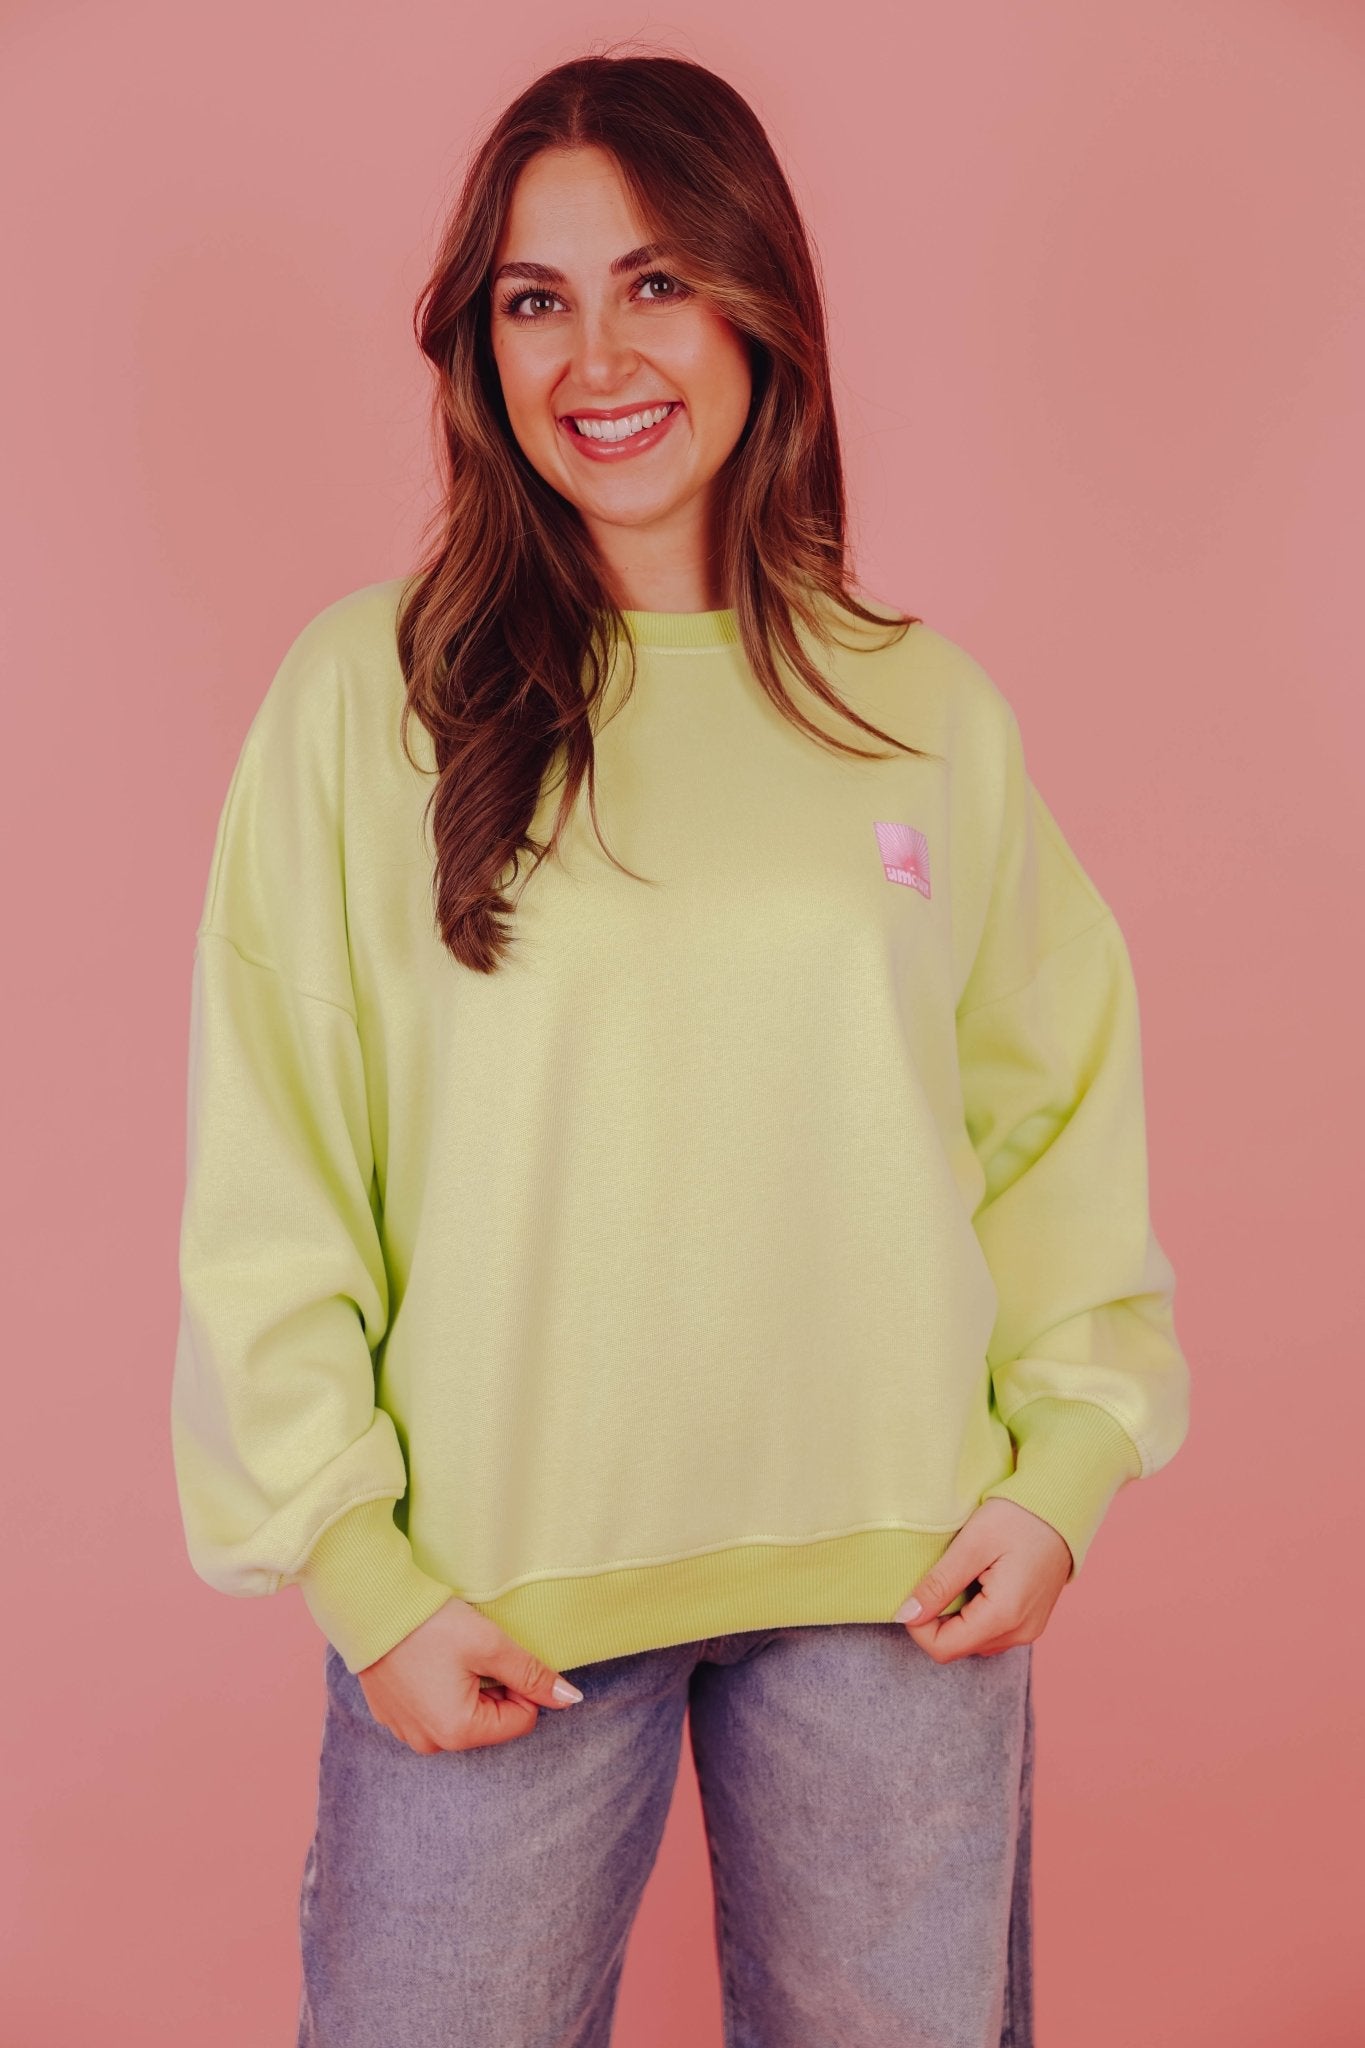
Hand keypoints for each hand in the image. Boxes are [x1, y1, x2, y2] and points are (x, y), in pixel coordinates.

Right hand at [356, 1596, 584, 1753]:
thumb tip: (571, 1699)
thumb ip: (532, 1675)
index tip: (497, 1657)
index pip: (521, 1720)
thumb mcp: (491, 1645)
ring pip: (462, 1716)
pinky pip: (432, 1710)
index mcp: (459, 1732)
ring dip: (466, 1687)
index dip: (519, 1685)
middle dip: (491, 1688)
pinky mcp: (391, 1716)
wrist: (371, 1607)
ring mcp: (407, 1733)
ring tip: (446, 1655)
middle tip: (470, 1653)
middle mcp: (431, 1744)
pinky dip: (439, 1688)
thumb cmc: (431, 1625)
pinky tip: (426, 1661)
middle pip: (490, 1721)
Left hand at [891, 1499, 1072, 1661]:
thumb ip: (939, 1583)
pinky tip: (977, 1582)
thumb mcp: (972, 1544)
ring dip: (955, 1618)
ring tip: (961, 1577)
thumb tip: (906, 1615)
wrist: (1062, 1508)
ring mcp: (1028, 1630)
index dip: (918, 1626)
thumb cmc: (1018, 1518)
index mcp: (1004, 1616)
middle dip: (936, 1620)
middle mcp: (1020, 1632)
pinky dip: (974, 1615)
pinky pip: (990, 1632)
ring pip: (972, 1642)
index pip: (943, 1648)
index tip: (915, 1592)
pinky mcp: (1030, 1622)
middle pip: (957, 1647)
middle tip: (938, 1578)